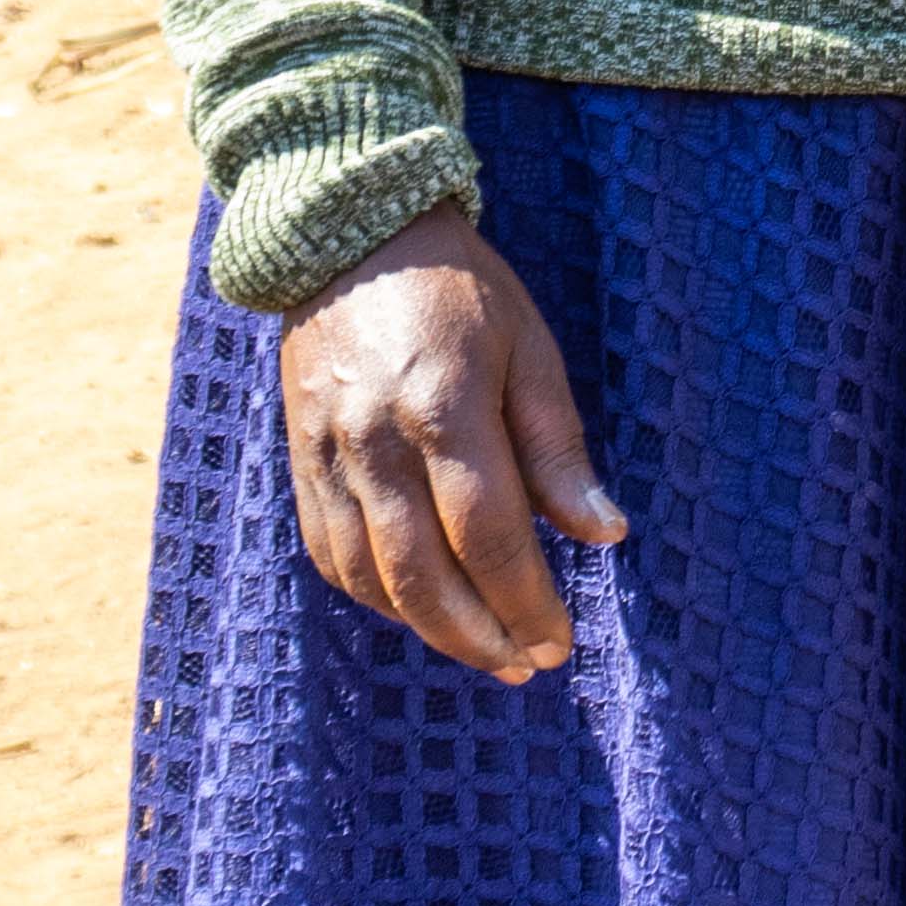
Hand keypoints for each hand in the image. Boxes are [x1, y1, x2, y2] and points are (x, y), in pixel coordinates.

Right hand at [274, 206, 626, 682]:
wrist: (350, 239)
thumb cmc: (462, 291)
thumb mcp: (532, 350)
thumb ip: (559, 447)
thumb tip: (607, 534)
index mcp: (443, 407)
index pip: (487, 534)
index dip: (525, 599)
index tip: (561, 641)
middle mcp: (374, 442)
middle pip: (422, 573)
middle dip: (480, 634)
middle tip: (530, 665)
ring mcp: (326, 456)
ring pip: (370, 577)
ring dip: (429, 630)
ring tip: (487, 653)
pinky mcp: (299, 462)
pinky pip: (330, 554)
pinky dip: (374, 598)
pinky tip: (420, 613)